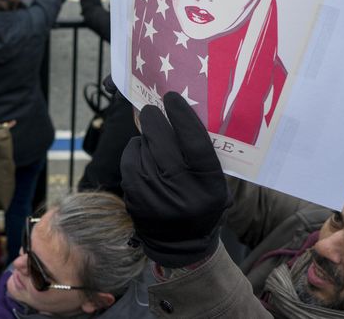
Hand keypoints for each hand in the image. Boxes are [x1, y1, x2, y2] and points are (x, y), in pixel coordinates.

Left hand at [120, 92, 229, 267]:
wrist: (180, 245)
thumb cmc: (201, 203)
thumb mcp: (214, 182)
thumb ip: (201, 153)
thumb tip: (178, 112)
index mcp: (209, 185)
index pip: (195, 142)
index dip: (182, 116)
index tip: (172, 97)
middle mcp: (181, 191)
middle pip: (162, 141)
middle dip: (154, 119)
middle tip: (152, 109)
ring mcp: (154, 195)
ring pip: (142, 148)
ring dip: (145, 138)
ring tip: (153, 141)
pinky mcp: (134, 197)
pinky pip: (130, 160)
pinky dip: (135, 152)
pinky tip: (143, 156)